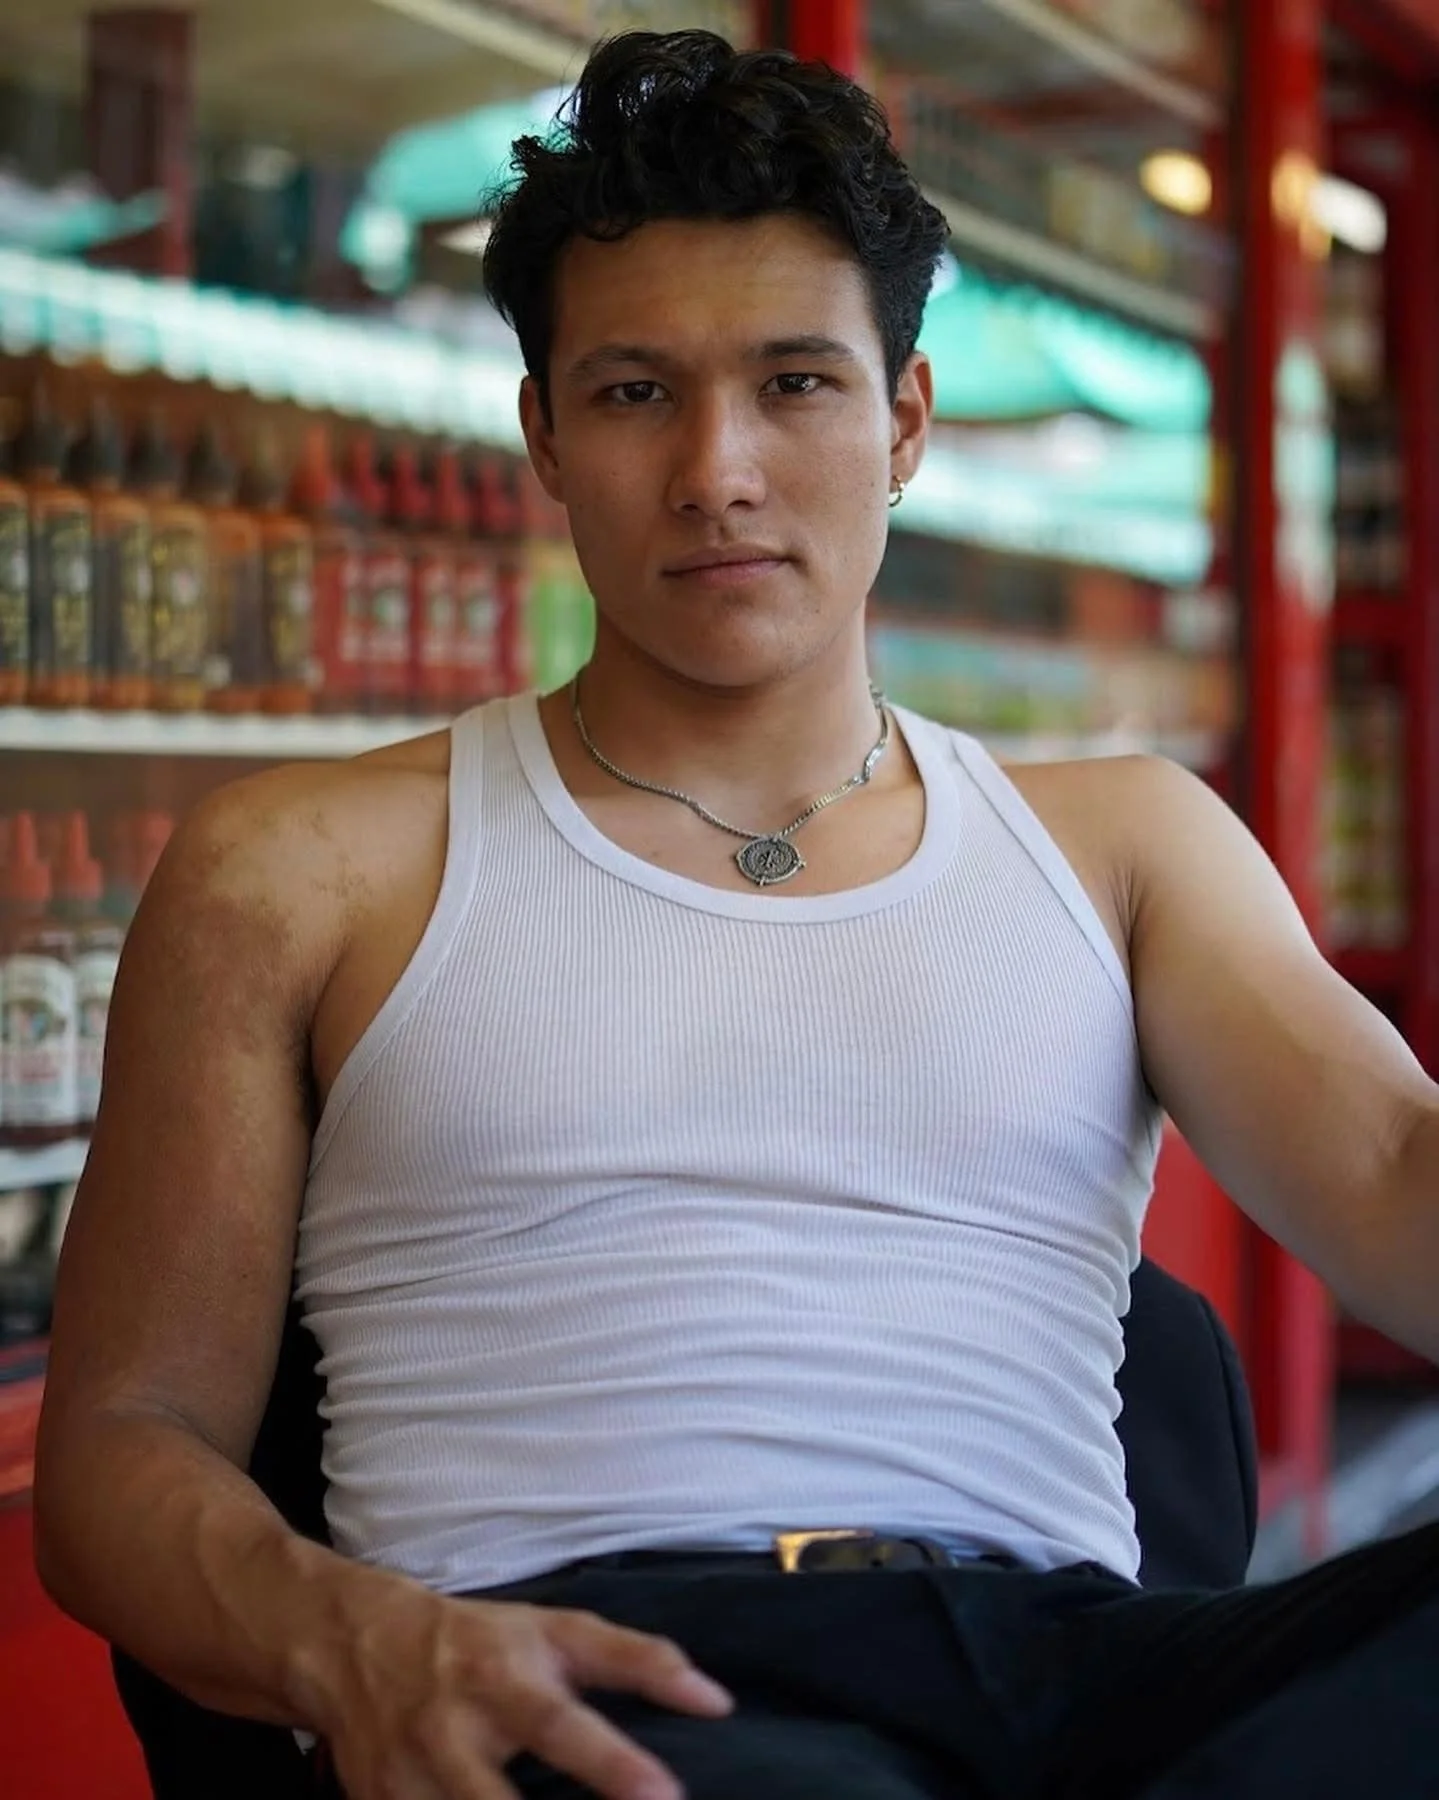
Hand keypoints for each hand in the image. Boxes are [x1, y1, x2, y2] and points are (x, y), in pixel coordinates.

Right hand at [315, 1583, 733, 1799]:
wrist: (354, 1644)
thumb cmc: (479, 1640)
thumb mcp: (556, 1632)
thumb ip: (637, 1662)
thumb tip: (718, 1702)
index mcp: (502, 1678)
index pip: (562, 1724)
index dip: (612, 1765)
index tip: (666, 1797)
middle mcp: (452, 1733)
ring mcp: (409, 1783)